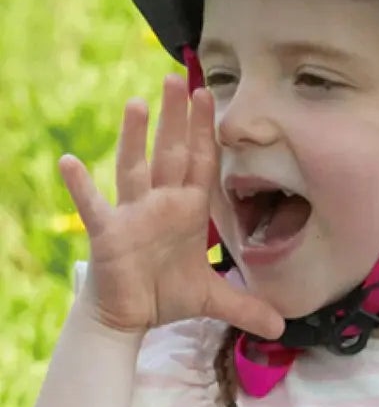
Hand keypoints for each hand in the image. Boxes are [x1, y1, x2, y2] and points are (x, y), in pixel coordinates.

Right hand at [59, 74, 283, 339]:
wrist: (129, 317)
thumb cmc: (167, 293)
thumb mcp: (213, 298)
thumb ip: (247, 305)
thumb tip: (281, 328)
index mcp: (188, 208)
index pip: (200, 161)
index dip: (205, 131)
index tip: (210, 95)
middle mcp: (162, 202)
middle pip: (170, 153)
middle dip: (176, 118)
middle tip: (179, 78)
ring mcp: (134, 214)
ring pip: (135, 167)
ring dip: (135, 137)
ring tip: (138, 103)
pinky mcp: (109, 233)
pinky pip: (94, 206)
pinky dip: (82, 186)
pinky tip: (70, 161)